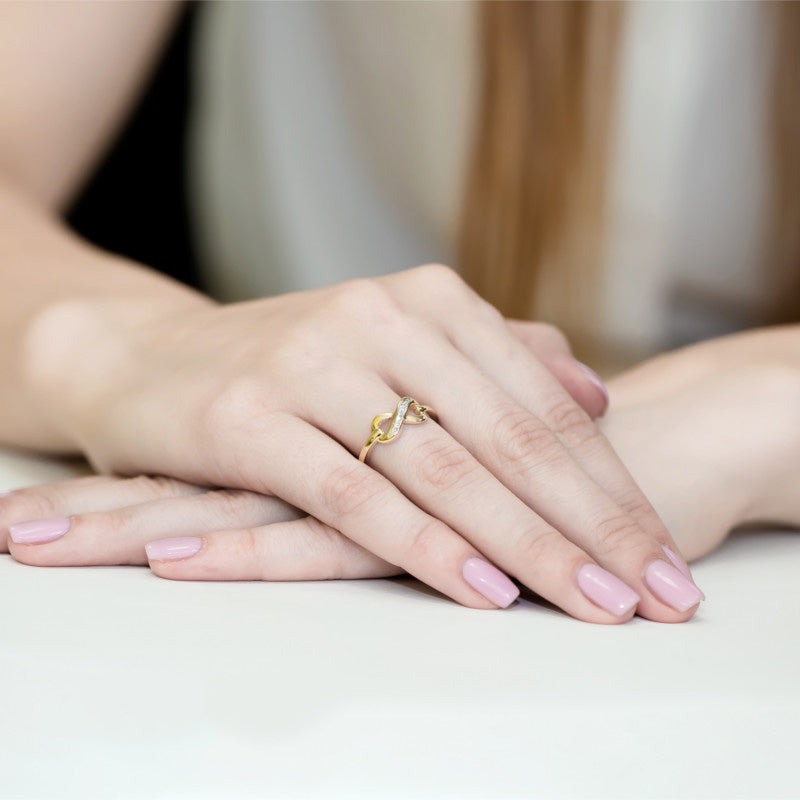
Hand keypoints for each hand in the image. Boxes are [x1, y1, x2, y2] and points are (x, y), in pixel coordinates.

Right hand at [7, 352, 794, 589]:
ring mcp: (311, 364)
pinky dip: (423, 544)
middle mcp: (378, 317)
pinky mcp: (249, 419)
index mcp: (426, 300)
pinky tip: (482, 589)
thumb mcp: (399, 348)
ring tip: (591, 601)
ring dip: (526, 543)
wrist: (152, 358)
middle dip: (591, 521)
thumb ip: (496, 361)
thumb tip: (593, 388)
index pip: (541, 399)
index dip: (607, 479)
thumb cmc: (292, 364)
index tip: (657, 548)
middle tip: (654, 591)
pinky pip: (354, 494)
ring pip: (442, 466)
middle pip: (508, 434)